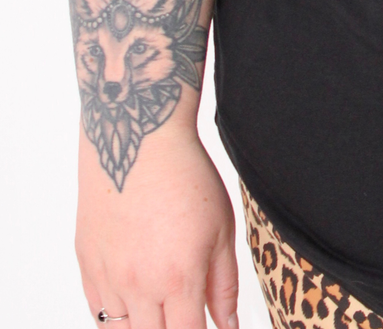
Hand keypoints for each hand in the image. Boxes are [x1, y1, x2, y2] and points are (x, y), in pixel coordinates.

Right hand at [76, 128, 239, 328]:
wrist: (138, 142)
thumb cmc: (186, 178)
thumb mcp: (222, 229)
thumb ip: (224, 285)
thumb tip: (227, 325)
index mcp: (178, 279)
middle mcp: (138, 287)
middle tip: (185, 316)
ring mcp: (108, 279)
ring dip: (145, 328)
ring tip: (163, 312)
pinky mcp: (86, 266)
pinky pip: (98, 312)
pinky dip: (118, 317)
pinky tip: (136, 305)